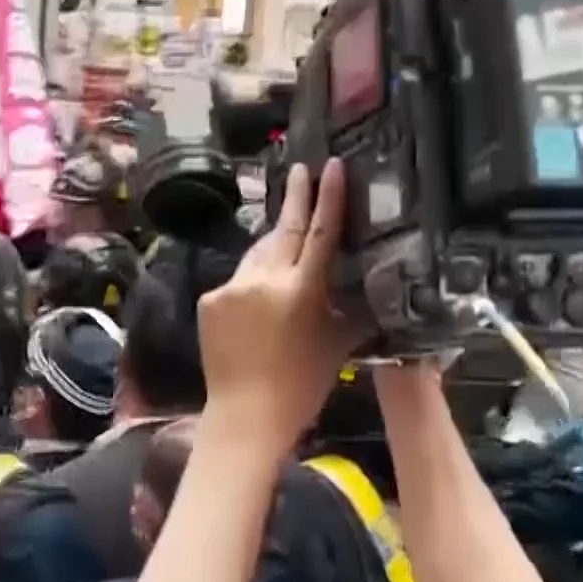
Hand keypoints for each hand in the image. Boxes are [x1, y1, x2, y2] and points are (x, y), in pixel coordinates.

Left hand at [196, 158, 357, 449]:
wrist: (245, 416)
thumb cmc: (302, 386)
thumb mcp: (338, 344)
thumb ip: (352, 309)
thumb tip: (372, 288)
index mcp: (303, 290)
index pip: (321, 232)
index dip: (328, 196)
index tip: (329, 165)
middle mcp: (265, 279)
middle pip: (285, 230)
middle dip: (295, 199)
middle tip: (302, 171)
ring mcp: (232, 287)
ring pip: (258, 255)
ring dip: (274, 247)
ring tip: (288, 243)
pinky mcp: (210, 299)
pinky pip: (237, 281)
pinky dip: (251, 284)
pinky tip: (260, 304)